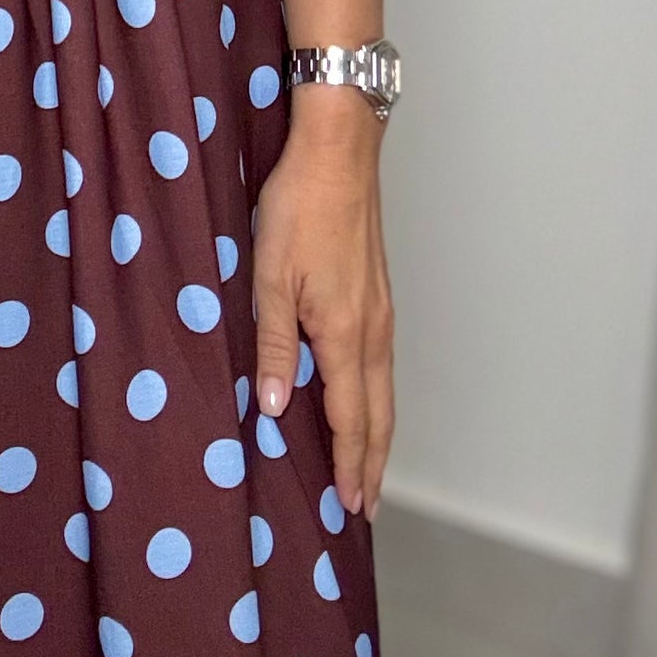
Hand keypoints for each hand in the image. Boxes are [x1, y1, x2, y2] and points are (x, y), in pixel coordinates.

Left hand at [250, 95, 394, 518]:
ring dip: (379, 432)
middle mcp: (372, 329)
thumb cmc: (299, 207)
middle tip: (367, 505)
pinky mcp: (377, 291)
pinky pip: (382, 361)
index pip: (350, 417)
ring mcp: (380, 309)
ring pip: (385, 388)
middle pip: (379, 413)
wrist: (338, 151)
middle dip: (372, 462)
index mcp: (345, 333)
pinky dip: (378, 396)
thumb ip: (274, 344)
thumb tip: (275, 407)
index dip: (349, 463)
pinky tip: (364, 397)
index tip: (349, 505)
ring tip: (369, 466)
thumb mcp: (270, 275)